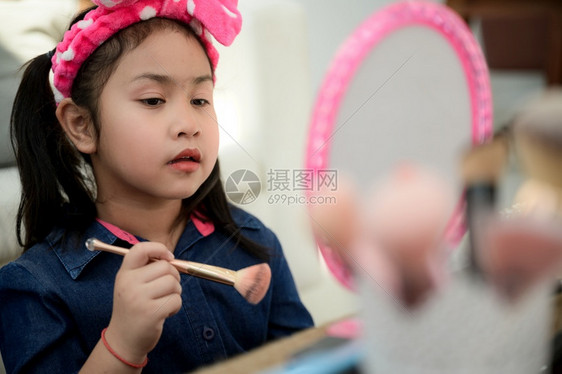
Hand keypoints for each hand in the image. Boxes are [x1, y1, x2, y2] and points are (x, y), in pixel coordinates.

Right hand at [105, 242, 181, 362]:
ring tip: (163, 301)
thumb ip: (146, 269)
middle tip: (165, 290)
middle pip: (165, 267)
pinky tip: (164, 313)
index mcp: (124, 273)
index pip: (140, 249)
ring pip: (173, 283)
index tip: (168, 258)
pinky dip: (175, 306)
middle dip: (173, 277)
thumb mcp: (131, 284)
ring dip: (175, 293)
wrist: (123, 340)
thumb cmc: (133, 308)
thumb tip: (171, 257)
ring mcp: (139, 298)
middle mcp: (129, 283)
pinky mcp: (151, 313)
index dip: (159, 249)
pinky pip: (176, 300)